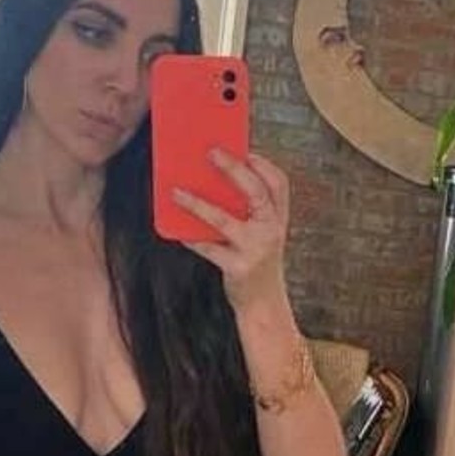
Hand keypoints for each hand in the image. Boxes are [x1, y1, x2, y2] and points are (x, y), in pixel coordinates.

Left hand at [171, 149, 290, 312]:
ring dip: (197, 204)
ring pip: (223, 220)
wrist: (264, 304)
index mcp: (279, 219)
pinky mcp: (238, 268)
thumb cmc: (257, 262)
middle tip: (210, 153)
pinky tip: (177, 230)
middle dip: (233, 169)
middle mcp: (271, 230)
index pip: (278, 183)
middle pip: (255, 192)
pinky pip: (209, 248)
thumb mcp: (261, 235)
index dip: (263, 164)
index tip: (245, 151)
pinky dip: (191, 238)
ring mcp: (256, 249)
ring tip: (176, 192)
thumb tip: (210, 184)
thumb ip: (247, 213)